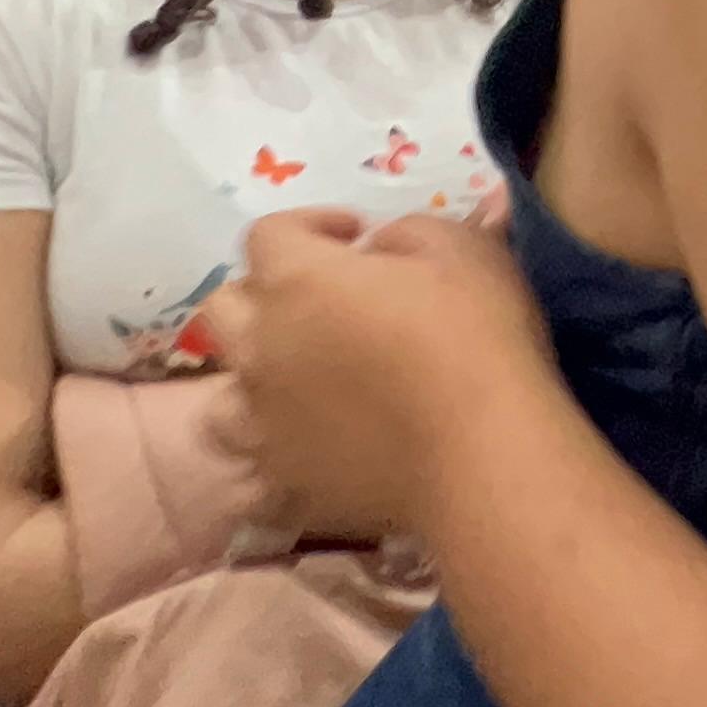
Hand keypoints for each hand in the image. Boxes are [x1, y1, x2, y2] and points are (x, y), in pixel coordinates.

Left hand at [213, 208, 555, 540]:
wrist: (484, 456)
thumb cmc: (477, 339)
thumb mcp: (462, 252)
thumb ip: (408, 232)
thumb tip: (380, 246)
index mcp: (297, 281)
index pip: (269, 234)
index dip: (311, 226)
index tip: (356, 236)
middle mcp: (261, 348)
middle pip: (225, 307)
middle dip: (267, 295)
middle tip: (325, 305)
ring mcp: (265, 422)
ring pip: (222, 394)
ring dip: (258, 379)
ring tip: (305, 386)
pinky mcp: (285, 480)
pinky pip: (255, 463)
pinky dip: (276, 450)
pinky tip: (314, 448)